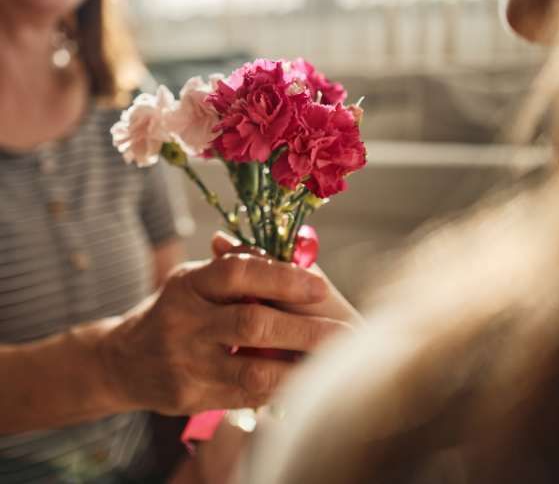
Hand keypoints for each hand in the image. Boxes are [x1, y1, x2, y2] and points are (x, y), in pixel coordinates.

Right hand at [100, 235, 353, 415]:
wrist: (122, 362)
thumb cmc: (180, 310)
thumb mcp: (199, 281)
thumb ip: (243, 267)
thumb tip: (299, 251)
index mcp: (189, 284)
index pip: (238, 273)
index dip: (282, 277)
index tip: (320, 287)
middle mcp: (183, 322)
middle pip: (252, 323)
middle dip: (305, 330)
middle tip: (346, 333)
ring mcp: (185, 363)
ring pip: (253, 369)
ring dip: (301, 367)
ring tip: (335, 364)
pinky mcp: (190, 397)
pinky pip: (247, 395)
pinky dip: (282, 388)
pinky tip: (308, 383)